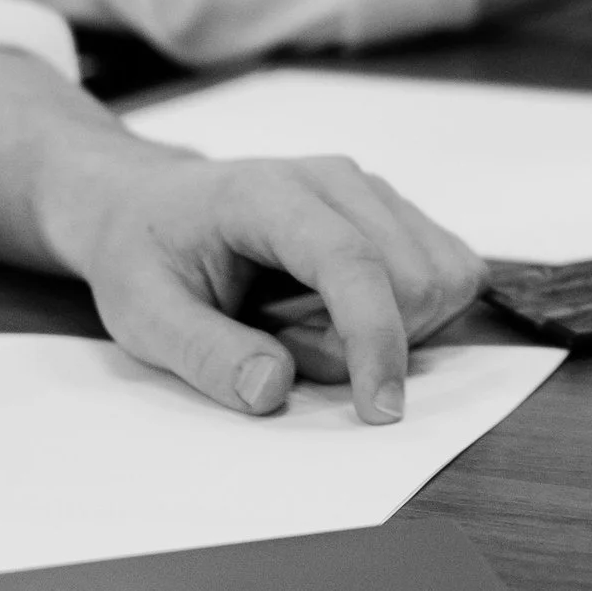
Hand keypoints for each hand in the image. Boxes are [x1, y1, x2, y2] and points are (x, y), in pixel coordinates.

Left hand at [35, 135, 483, 423]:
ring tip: (305, 324)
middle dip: (361, 345)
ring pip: (439, 282)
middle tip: (282, 342)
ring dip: (386, 331)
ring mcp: (375, 191)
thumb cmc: (147, 257)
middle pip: (412, 281)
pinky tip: (341, 313)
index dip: (376, 338)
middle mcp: (337, 179)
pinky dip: (408, 317)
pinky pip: (448, 277)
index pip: (351, 260)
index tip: (380, 411)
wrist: (151, 205)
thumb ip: (205, 354)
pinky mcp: (398, 213)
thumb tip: (272, 390)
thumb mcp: (143, 317)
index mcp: (267, 193)